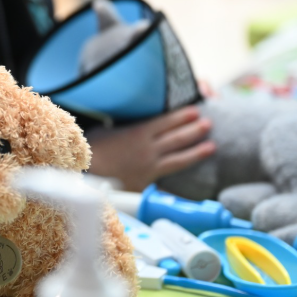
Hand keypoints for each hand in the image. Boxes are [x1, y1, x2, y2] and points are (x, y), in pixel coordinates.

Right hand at [87, 106, 215, 191]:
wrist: (86, 175)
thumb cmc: (91, 149)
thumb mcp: (106, 128)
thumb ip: (123, 125)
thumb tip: (130, 120)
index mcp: (138, 133)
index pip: (166, 122)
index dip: (182, 116)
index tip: (195, 111)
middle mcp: (148, 150)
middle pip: (176, 139)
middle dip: (194, 131)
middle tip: (208, 124)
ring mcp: (149, 167)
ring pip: (178, 159)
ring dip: (196, 152)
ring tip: (210, 147)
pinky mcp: (146, 183)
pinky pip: (167, 181)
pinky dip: (180, 181)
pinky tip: (192, 185)